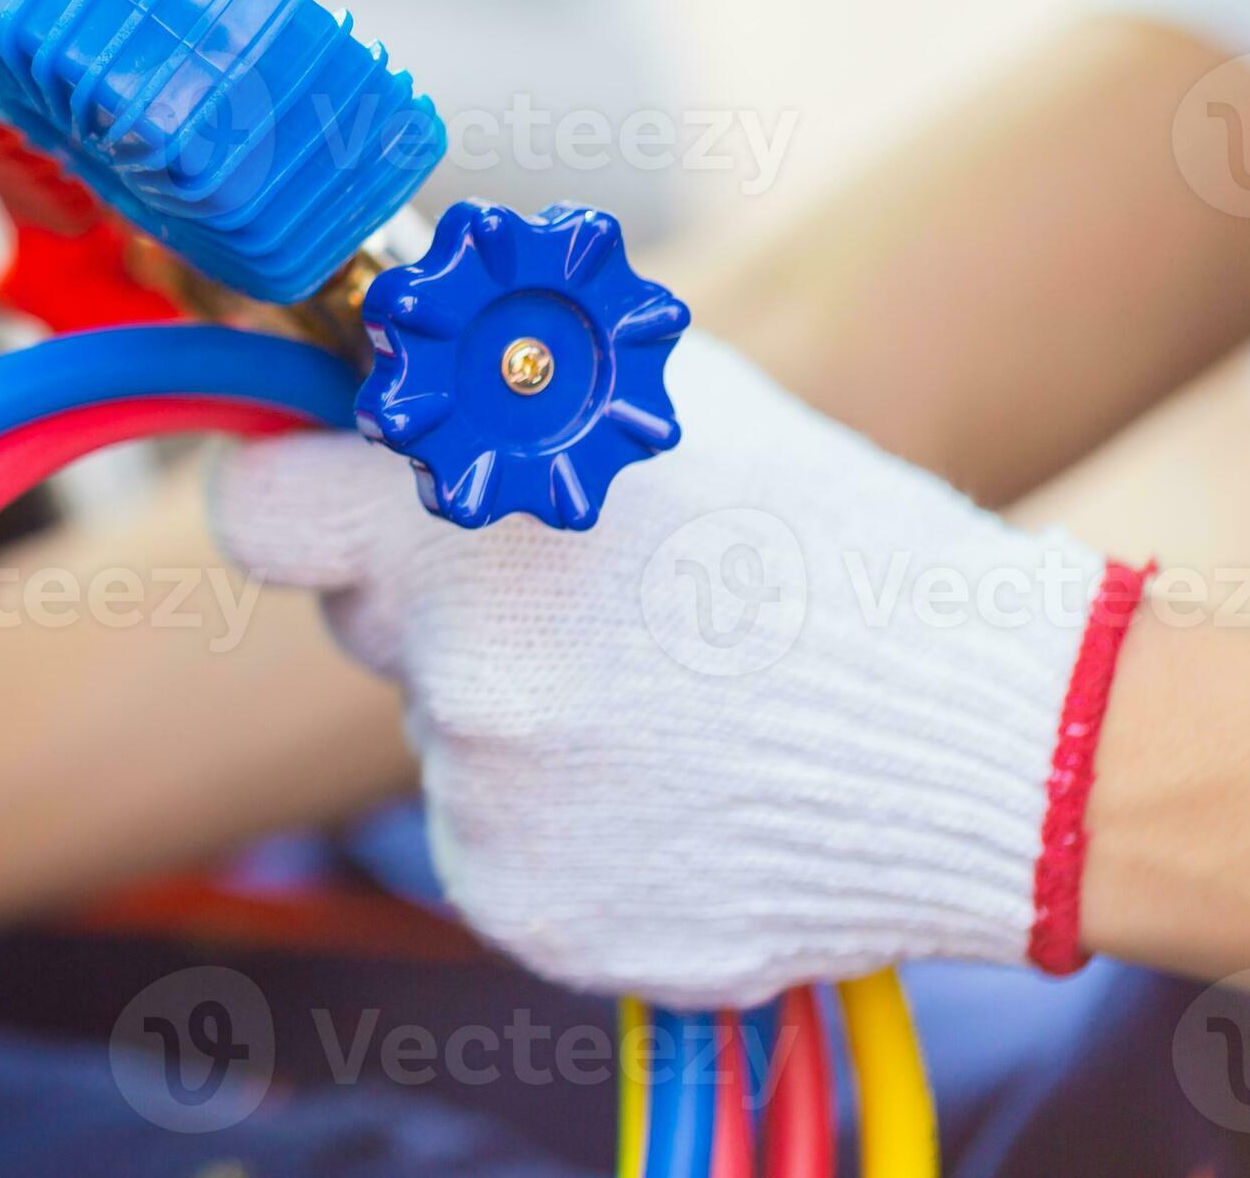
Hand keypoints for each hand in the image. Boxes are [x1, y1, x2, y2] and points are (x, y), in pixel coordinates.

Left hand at [209, 333, 1142, 1007]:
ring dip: (523, 720)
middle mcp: (453, 674)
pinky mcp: (533, 913)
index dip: (299, 498)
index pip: (260, 514)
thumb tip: (384, 336)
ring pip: (450, 741)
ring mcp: (491, 808)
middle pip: (371, 624)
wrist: (990, 739)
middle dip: (446, 604)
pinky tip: (680, 791)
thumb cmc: (824, 539)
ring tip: (672, 699)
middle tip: (589, 598)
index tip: (342, 499)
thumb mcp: (659, 396)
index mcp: (460, 529)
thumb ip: (497, 372)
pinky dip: (568, 827)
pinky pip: (500, 849)